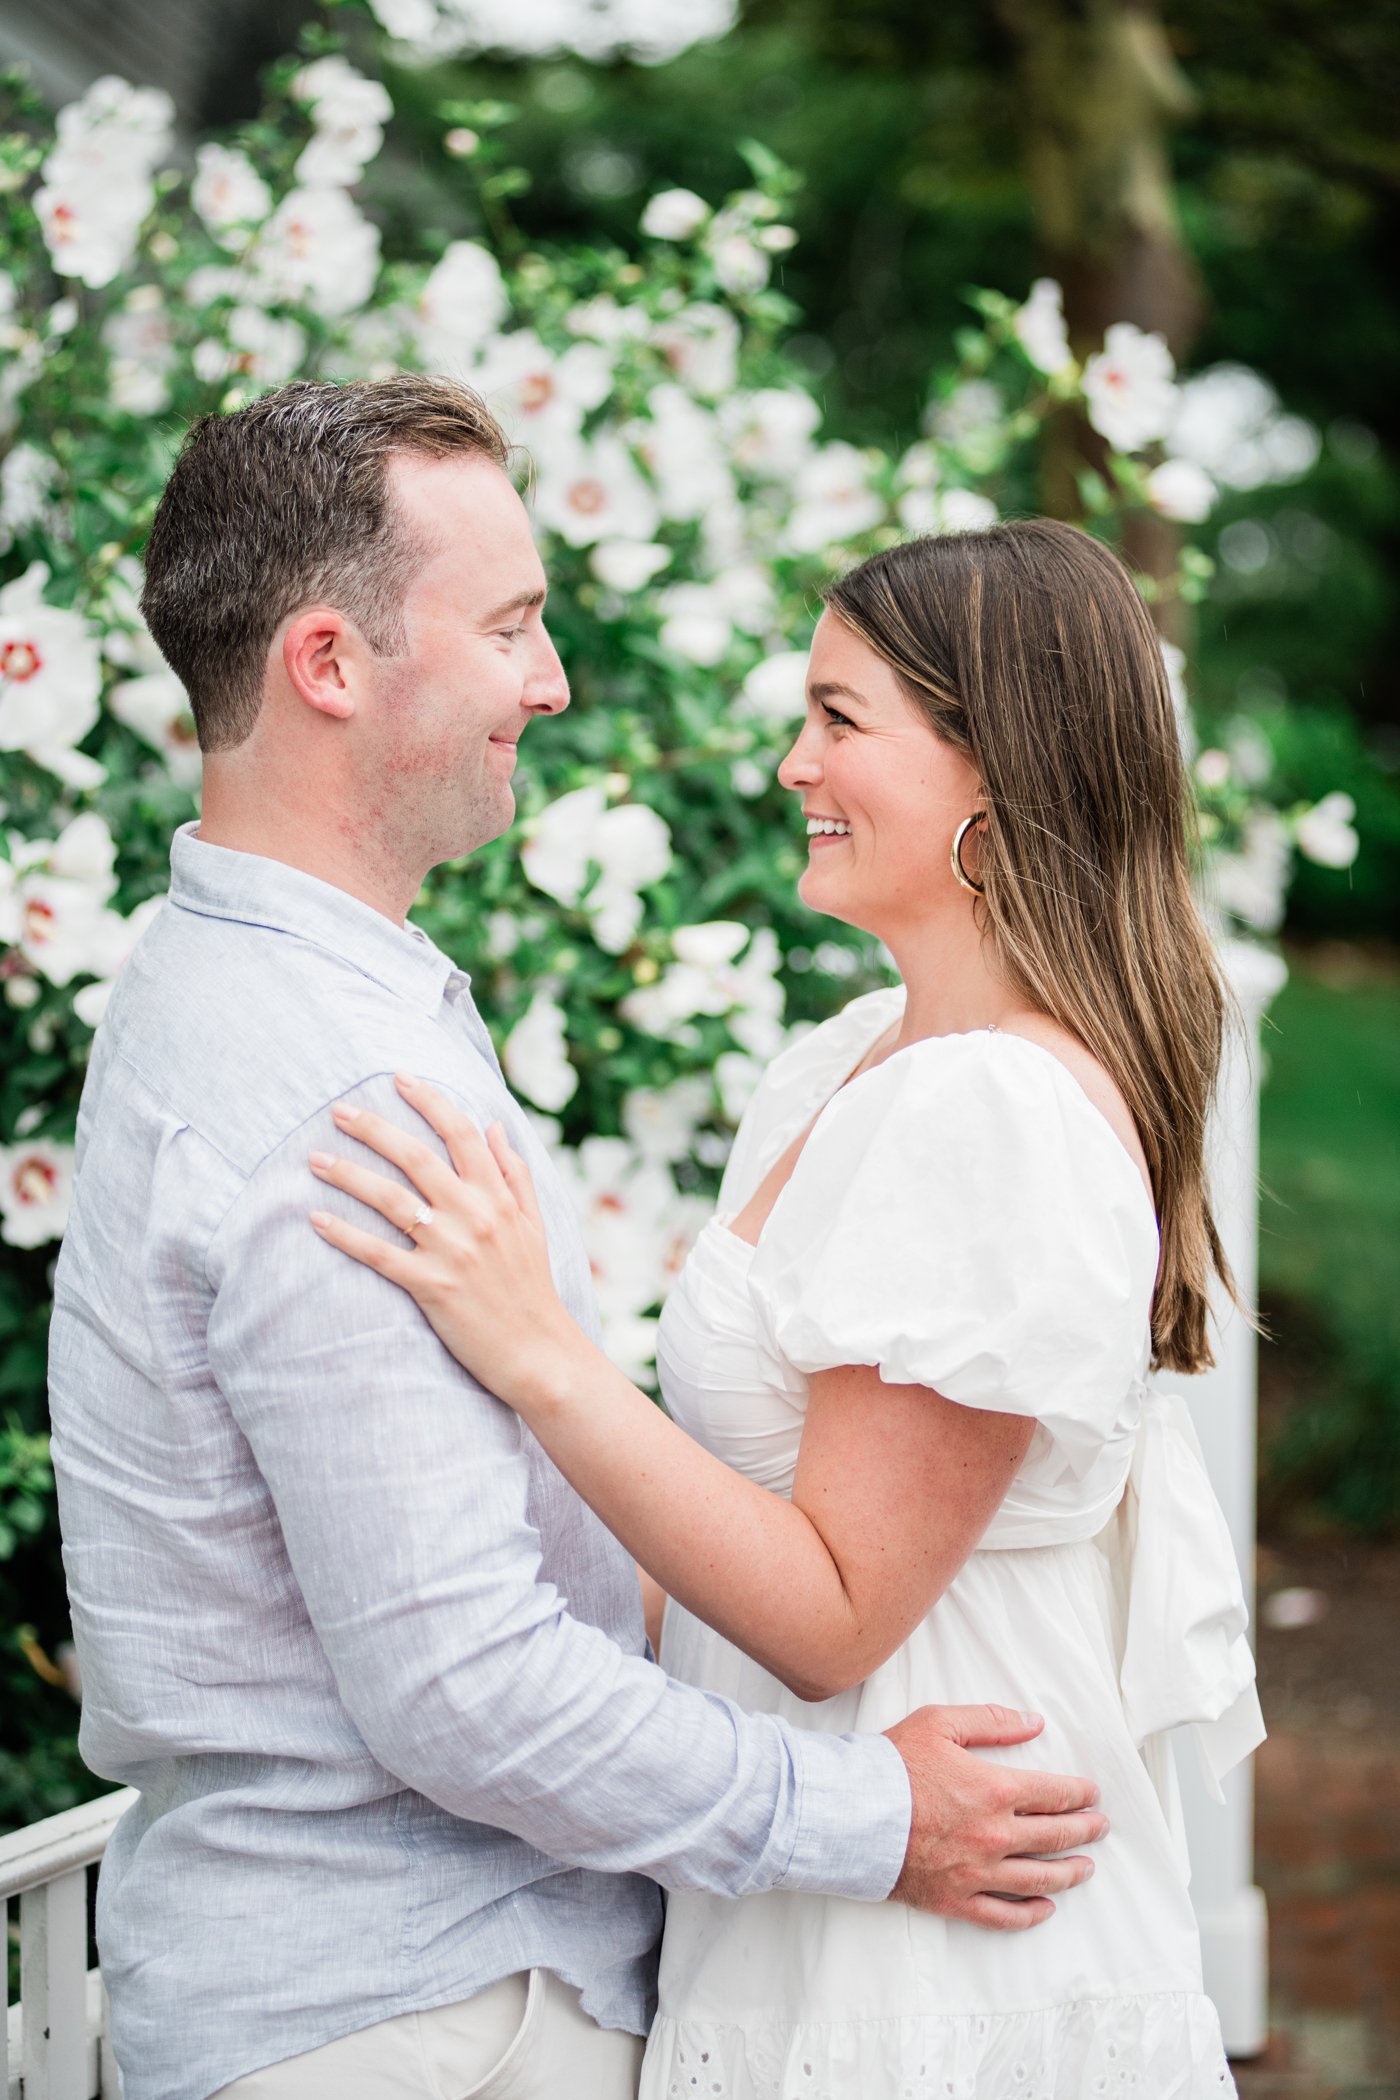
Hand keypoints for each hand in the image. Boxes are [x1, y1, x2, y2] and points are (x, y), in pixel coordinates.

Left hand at [308, 1076, 581, 1406]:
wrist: (538, 1351)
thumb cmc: (532, 1286)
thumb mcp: (535, 1224)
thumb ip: (513, 1173)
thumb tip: (493, 1125)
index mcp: (499, 1197)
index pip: (461, 1133)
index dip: (429, 1100)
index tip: (399, 1078)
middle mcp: (475, 1216)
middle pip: (416, 1157)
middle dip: (373, 1128)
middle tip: (338, 1110)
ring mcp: (452, 1251)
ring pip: (390, 1200)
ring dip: (348, 1175)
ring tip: (315, 1159)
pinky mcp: (431, 1286)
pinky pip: (378, 1253)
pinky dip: (345, 1235)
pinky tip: (316, 1219)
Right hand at [885, 1705, 1106, 1930]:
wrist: (850, 1813)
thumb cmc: (892, 1765)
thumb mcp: (940, 1723)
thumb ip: (991, 1721)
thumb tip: (1034, 1723)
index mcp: (995, 1790)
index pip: (1054, 1794)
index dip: (1079, 1794)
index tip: (1092, 1795)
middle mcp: (995, 1835)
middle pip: (1054, 1836)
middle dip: (1084, 1831)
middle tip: (1100, 1828)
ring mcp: (977, 1872)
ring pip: (1038, 1878)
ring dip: (1068, 1873)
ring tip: (1086, 1868)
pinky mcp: (955, 1899)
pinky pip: (1003, 1915)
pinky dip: (1030, 1914)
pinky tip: (1045, 1908)